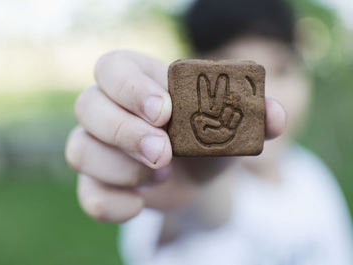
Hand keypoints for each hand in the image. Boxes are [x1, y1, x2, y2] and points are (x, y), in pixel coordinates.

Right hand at [65, 50, 285, 222]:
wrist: (196, 174)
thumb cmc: (208, 136)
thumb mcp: (230, 122)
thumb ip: (254, 116)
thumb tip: (274, 115)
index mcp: (135, 79)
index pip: (112, 68)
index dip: (130, 87)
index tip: (164, 110)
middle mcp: (107, 108)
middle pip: (87, 106)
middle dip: (125, 132)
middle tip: (164, 153)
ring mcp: (96, 146)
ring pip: (79, 150)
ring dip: (123, 169)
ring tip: (163, 174)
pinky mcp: (96, 182)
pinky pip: (88, 194)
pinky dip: (113, 204)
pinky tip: (141, 203)